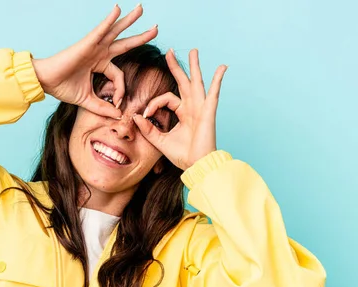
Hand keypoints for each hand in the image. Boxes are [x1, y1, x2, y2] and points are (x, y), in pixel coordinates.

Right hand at [31, 4, 156, 118]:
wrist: (46, 82)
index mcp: (100, 65)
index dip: (120, 91)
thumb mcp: (88, 101)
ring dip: (129, 20)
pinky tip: (117, 8)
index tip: (116, 104)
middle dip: (141, 37)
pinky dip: (109, 19)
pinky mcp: (87, 43)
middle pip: (125, 43)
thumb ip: (103, 108)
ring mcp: (94, 47)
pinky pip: (101, 29)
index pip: (119, 77)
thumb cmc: (63, 88)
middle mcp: (99, 53)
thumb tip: (118, 115)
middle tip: (156, 29)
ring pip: (116, 31)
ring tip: (142, 9)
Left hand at [132, 49, 227, 169]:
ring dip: (195, 66)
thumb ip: (148, 129)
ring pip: (197, 82)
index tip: (144, 115)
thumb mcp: (160, 141)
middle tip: (169, 52)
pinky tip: (222, 68)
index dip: (153, 104)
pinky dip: (217, 80)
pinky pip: (213, 93)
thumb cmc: (182, 155)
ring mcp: (201, 108)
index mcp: (183, 113)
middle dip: (176, 67)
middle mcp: (192, 108)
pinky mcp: (208, 112)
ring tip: (194, 51)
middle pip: (183, 82)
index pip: (166, 98)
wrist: (197, 165)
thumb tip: (135, 117)